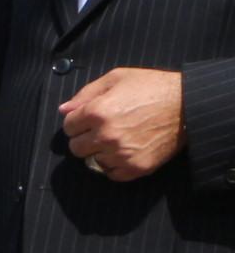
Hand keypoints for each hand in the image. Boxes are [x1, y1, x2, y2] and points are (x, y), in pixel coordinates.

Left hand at [59, 66, 183, 180]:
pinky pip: (111, 174)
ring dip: (100, 152)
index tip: (90, 119)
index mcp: (97, 112)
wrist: (189, 104)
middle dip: (85, 138)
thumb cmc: (152, 87)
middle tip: (101, 130)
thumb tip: (63, 109)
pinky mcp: (137, 167)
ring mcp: (121, 153)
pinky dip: (114, 166)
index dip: (78, 121)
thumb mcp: (117, 78)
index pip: (68, 127)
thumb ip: (86, 94)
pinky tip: (124, 152)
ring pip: (92, 161)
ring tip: (117, 139)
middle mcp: (106, 135)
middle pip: (76, 147)